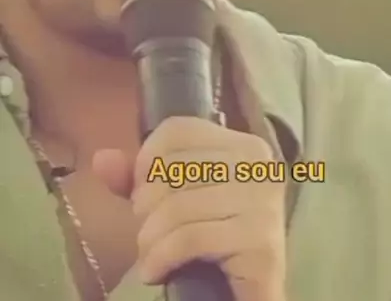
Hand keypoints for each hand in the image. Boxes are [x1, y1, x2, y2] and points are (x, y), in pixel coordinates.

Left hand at [92, 117, 286, 300]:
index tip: (142, 194)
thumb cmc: (212, 244)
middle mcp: (258, 166)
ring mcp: (264, 203)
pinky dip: (160, 259)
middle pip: (173, 169)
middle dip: (146, 207)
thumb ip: (140, 180)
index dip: (147, 161)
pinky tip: (155, 273)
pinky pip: (189, 239)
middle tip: (149, 233)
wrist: (249, 297)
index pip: (178, 130)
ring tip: (150, 256)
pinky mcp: (259, 243)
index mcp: (243, 144)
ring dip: (149, 240)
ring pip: (177, 207)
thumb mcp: (173, 204)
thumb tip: (101, 159)